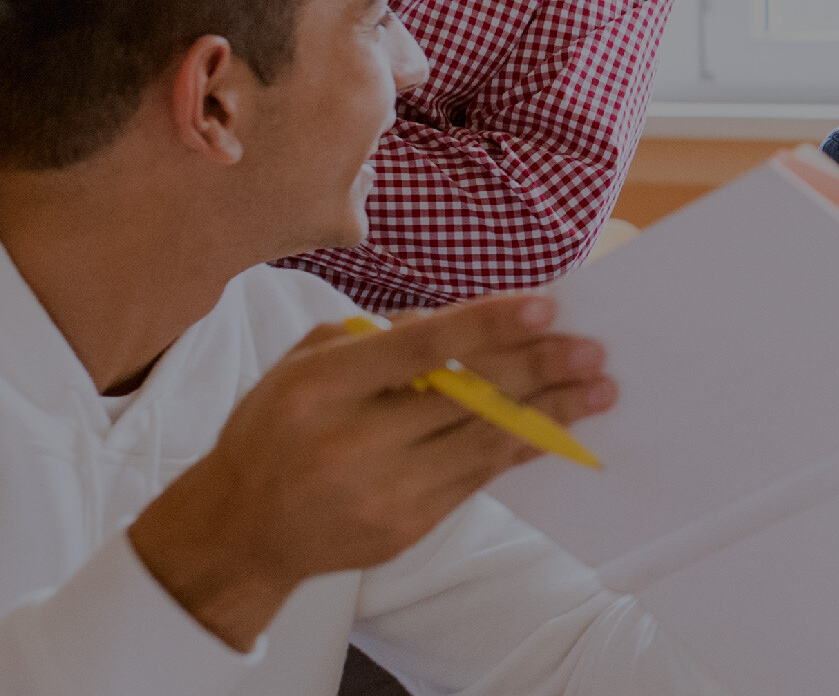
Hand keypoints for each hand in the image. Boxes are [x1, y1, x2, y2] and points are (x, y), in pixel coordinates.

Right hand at [128, 294, 613, 650]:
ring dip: (549, 415)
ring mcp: (382, 492)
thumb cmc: (276, 427)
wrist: (241, 527)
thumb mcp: (303, 362)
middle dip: (538, 372)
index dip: (487, 327)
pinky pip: (478, 481)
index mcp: (322, 387)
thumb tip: (461, 323)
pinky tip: (556, 429)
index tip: (545, 309)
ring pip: (483, 444)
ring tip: (596, 390)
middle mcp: (352, 442)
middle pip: (465, 399)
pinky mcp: (405, 528)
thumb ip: (378, 338)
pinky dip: (520, 450)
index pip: (420, 350)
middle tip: (592, 351)